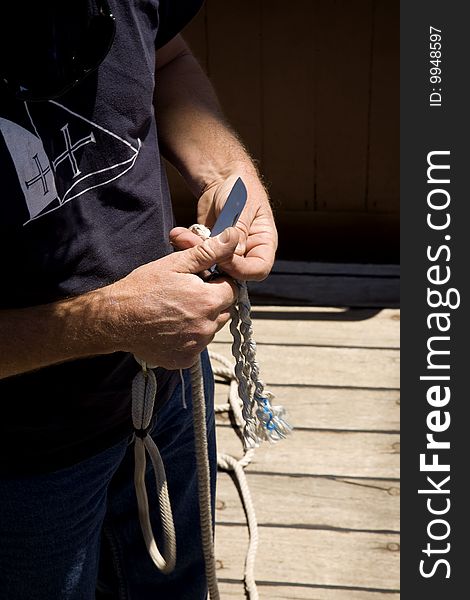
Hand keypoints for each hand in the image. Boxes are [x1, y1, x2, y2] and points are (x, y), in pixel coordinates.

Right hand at [107, 228, 238, 368]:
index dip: (218, 283)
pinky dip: (189, 338)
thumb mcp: (176, 263)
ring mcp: (196, 346)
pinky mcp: (185, 359)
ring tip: (176, 312)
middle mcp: (207, 327)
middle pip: (223, 311)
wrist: (115, 318)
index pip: (232, 290)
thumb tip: (233, 237)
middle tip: (186, 295)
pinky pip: (197, 346)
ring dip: (201, 320)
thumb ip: (209, 252)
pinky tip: (171, 328)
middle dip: (211, 302)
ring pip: (211, 329)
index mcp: (209, 301)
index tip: (201, 281)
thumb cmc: (143, 288)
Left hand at [170, 171, 277, 280]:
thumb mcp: (241, 208)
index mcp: (264, 243)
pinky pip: (200, 255)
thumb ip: (238, 232)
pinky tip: (179, 234)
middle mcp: (248, 251)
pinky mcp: (211, 247)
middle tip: (200, 246)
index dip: (241, 269)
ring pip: (213, 265)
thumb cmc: (240, 188)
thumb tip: (233, 256)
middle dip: (214, 261)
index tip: (223, 256)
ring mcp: (228, 251)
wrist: (221, 176)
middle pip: (235, 272)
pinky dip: (188, 246)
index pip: (258, 269)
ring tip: (184, 237)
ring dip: (197, 254)